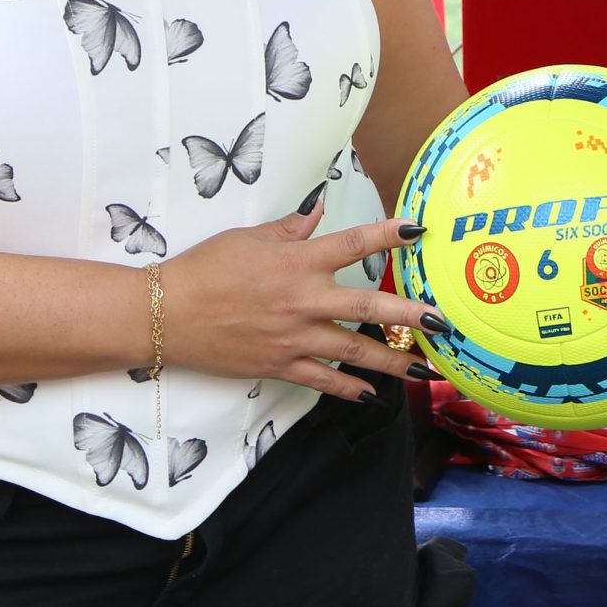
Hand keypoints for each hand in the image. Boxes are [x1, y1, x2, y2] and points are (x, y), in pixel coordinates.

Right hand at [162, 196, 441, 400]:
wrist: (164, 315)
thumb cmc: (204, 269)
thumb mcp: (248, 238)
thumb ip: (290, 229)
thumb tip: (318, 212)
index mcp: (298, 262)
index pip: (353, 244)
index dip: (388, 235)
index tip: (419, 231)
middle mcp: (303, 300)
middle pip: (368, 307)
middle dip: (409, 315)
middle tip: (442, 322)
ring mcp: (293, 338)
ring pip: (353, 351)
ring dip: (392, 361)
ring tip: (423, 369)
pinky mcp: (278, 365)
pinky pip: (321, 380)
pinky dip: (348, 389)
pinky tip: (370, 395)